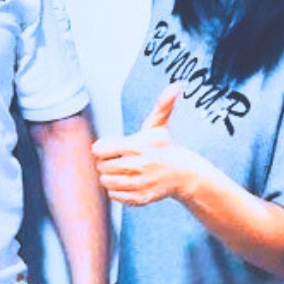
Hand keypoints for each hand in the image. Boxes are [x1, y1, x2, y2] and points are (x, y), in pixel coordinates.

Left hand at [91, 85, 210, 205]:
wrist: (184, 174)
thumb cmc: (166, 147)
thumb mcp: (159, 124)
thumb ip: (163, 104)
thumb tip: (177, 84)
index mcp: (136, 147)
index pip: (99, 150)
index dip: (103, 148)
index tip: (113, 148)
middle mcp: (136, 166)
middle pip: (101, 167)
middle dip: (107, 163)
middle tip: (121, 160)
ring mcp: (138, 184)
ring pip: (106, 182)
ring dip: (111, 177)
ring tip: (124, 171)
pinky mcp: (140, 198)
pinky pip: (114, 196)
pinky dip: (117, 191)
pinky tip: (129, 182)